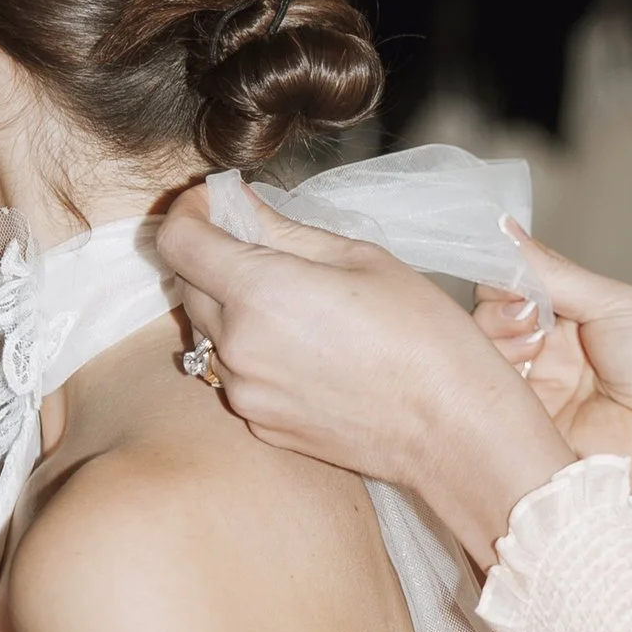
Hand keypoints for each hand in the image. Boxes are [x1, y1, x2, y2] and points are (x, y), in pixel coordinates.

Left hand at [156, 195, 567, 564]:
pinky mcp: (261, 425)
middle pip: (186, 285)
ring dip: (233, 308)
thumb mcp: (359, 258)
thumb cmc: (422, 336)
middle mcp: (236, 346)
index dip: (190, 210)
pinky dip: (255, 352)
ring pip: (210, 334)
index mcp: (258, 292)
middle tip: (261, 244)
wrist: (453, 428)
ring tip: (297, 304)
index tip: (216, 202)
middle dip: (212, 255)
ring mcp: (244, 393)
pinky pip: (237, 375)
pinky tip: (310, 351)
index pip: (178, 240)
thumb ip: (284, 230)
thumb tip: (240, 205)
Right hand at [483, 235, 631, 621]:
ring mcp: (536, 391)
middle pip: (489, 318)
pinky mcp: (526, 429)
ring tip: (532, 345)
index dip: (505, 278)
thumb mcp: (612, 302)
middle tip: (530, 316)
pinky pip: (487, 399)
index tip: (515, 280)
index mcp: (574, 315)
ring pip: (482, 354)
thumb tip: (503, 227)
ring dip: (497, 339)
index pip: (513, 285)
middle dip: (500, 309)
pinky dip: (491, 378)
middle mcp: (549, 351)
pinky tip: (520, 370)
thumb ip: (550, 271)